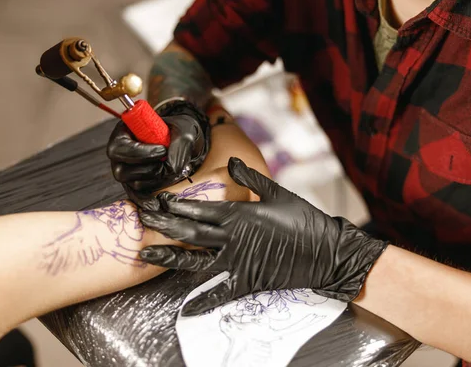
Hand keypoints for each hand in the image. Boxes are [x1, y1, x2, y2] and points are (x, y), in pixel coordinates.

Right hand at [107, 100, 209, 207]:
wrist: (182, 142)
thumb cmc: (177, 131)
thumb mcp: (183, 128)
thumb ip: (180, 143)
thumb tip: (172, 166)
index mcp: (123, 134)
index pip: (118, 148)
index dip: (140, 153)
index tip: (163, 150)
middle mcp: (120, 156)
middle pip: (122, 171)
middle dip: (151, 168)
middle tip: (169, 162)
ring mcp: (126, 172)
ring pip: (134, 184)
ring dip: (157, 179)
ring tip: (172, 168)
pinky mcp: (136, 186)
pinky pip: (141, 196)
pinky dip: (155, 194)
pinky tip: (168, 191)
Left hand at [138, 157, 387, 315]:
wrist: (328, 251)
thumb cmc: (303, 219)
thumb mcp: (277, 193)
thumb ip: (250, 179)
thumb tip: (231, 161)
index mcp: (240, 214)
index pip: (201, 208)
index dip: (176, 205)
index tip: (157, 202)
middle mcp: (233, 237)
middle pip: (191, 232)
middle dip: (164, 226)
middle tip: (142, 220)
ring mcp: (238, 261)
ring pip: (197, 260)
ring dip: (171, 258)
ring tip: (147, 256)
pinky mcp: (248, 280)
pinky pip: (221, 292)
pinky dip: (204, 302)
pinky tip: (186, 309)